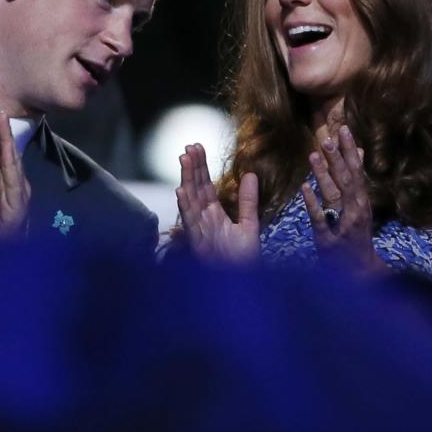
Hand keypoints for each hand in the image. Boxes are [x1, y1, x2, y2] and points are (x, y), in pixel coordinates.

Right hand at [176, 142, 259, 262]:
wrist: (244, 284)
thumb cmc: (243, 260)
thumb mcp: (249, 225)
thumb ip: (248, 201)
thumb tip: (251, 174)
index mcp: (214, 215)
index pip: (204, 186)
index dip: (200, 167)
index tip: (197, 147)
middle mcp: (203, 220)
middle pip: (195, 188)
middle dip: (192, 168)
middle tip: (189, 147)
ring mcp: (199, 230)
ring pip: (190, 200)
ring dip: (185, 179)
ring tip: (183, 159)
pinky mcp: (198, 243)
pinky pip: (190, 222)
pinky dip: (184, 206)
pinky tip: (180, 190)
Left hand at [302, 125, 384, 274]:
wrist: (358, 273)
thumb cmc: (355, 235)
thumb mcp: (359, 206)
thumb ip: (356, 179)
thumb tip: (358, 151)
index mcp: (361, 202)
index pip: (356, 172)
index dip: (350, 150)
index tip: (343, 129)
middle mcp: (355, 211)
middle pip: (346, 181)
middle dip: (337, 158)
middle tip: (327, 137)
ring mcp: (343, 225)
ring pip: (334, 196)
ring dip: (323, 175)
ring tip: (313, 155)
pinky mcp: (328, 239)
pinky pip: (320, 218)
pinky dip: (313, 203)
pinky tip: (304, 188)